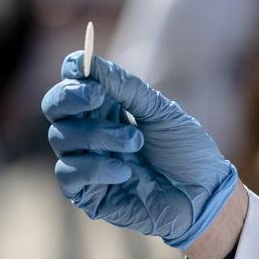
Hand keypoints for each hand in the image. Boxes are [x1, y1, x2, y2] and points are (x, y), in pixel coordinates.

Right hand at [42, 52, 237, 249]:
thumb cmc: (186, 151)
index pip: (73, 84)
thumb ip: (127, 89)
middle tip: (96, 96)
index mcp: (106, 108)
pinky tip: (125, 171)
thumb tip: (92, 62)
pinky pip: (69, 174)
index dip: (71, 73)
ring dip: (97, 135)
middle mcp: (90, 132)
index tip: (79, 66)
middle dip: (70, 97)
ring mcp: (86, 162)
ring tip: (136, 141)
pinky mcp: (87, 194)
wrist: (204, 195)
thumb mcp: (162, 112)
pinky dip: (94, 168)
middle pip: (54, 107)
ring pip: (62, 138)